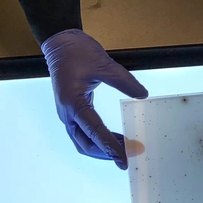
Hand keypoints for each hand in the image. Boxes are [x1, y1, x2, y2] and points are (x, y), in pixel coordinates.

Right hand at [41, 28, 147, 168]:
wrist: (60, 43)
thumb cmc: (77, 52)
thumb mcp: (103, 64)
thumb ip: (123, 81)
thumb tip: (142, 95)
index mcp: (73, 103)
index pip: (94, 131)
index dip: (110, 147)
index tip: (123, 159)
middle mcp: (67, 113)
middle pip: (85, 144)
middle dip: (107, 152)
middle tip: (130, 155)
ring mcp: (67, 113)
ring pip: (82, 141)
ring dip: (102, 149)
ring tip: (124, 149)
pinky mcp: (71, 110)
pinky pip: (83, 132)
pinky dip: (97, 139)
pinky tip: (113, 138)